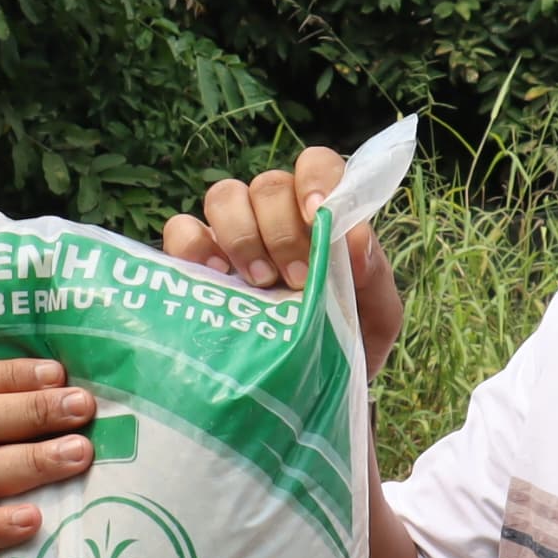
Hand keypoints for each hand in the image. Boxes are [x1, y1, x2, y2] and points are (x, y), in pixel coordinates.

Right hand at [162, 149, 402, 377]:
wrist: (308, 393)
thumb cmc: (346, 342)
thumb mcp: (377, 316)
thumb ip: (375, 273)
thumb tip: (354, 235)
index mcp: (321, 215)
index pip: (316, 165)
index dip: (316, 179)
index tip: (318, 218)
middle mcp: (275, 215)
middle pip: (269, 185)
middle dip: (283, 230)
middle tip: (295, 281)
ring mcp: (232, 235)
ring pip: (224, 195)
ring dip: (241, 235)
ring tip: (257, 284)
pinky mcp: (194, 262)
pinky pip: (180, 230)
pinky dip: (193, 246)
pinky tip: (216, 278)